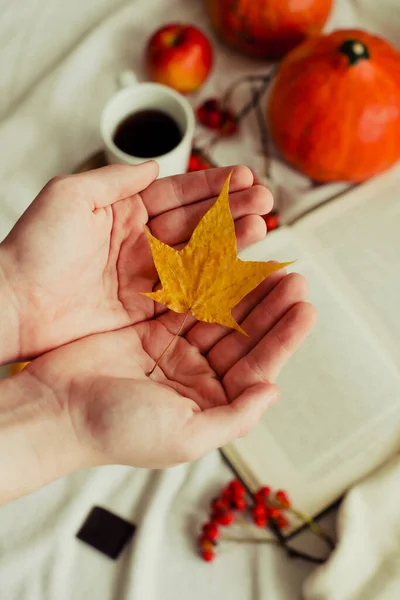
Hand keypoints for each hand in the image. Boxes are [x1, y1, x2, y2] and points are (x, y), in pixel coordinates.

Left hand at [0, 163, 274, 362]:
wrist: (16, 305)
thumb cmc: (34, 248)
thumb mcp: (70, 196)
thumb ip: (114, 178)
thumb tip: (154, 164)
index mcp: (123, 212)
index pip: (176, 194)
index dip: (210, 185)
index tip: (243, 176)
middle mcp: (139, 243)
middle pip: (194, 223)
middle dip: (230, 210)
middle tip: (264, 200)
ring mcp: (144, 277)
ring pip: (196, 255)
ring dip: (229, 241)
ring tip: (261, 226)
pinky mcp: (145, 309)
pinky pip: (186, 291)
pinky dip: (213, 279)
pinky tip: (238, 266)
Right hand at [20, 264, 314, 471]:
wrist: (57, 409)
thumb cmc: (117, 430)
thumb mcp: (187, 435)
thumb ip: (236, 417)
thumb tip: (273, 392)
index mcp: (208, 404)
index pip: (256, 367)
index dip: (283, 339)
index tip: (304, 310)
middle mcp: (194, 377)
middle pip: (241, 336)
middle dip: (268, 309)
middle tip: (293, 279)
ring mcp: (171, 350)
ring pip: (217, 314)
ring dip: (243, 291)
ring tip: (269, 265)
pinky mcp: (148, 328)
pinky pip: (184, 299)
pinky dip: (206, 282)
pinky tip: (227, 263)